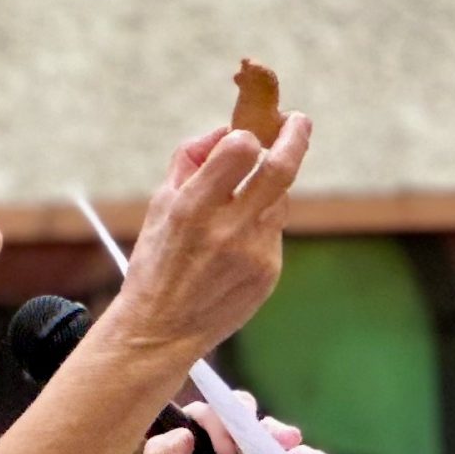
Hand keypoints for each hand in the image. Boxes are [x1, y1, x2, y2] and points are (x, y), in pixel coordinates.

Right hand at [108, 114, 310, 363]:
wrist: (159, 332)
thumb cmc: (156, 265)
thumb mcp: (159, 207)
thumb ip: (190, 160)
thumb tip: (225, 131)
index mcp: (193, 208)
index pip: (242, 148)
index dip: (244, 138)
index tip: (245, 138)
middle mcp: (227, 229)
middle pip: (282, 167)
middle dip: (295, 136)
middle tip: (298, 121)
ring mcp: (253, 253)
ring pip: (279, 200)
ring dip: (266, 193)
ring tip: (237, 212)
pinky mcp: (268, 272)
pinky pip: (273, 234)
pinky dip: (258, 230)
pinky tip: (232, 252)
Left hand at [133, 396, 336, 453]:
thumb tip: (182, 436)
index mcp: (192, 432)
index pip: (210, 414)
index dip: (220, 424)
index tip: (224, 450)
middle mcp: (221, 437)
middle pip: (245, 417)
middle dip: (258, 425)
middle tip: (268, 439)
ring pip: (270, 438)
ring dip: (286, 439)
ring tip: (295, 446)